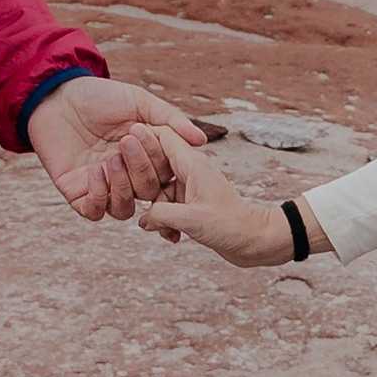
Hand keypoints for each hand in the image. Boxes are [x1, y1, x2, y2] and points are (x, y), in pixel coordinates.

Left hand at [27, 77, 206, 221]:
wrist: (56, 95)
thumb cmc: (99, 96)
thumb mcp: (139, 102)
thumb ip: (170, 120)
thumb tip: (201, 140)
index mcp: (146, 158)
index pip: (166, 176)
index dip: (167, 166)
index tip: (160, 142)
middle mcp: (127, 177)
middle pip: (148, 192)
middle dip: (141, 170)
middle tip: (127, 143)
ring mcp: (103, 187)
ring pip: (124, 208)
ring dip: (122, 186)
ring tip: (111, 158)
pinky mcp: (78, 194)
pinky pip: (94, 211)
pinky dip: (99, 196)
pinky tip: (95, 171)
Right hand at [137, 153, 308, 267]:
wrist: (256, 241)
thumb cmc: (231, 226)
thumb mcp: (191, 219)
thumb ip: (161, 214)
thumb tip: (143, 219)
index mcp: (192, 164)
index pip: (162, 135)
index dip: (140, 140)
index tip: (120, 152)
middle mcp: (190, 171)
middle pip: (154, 164)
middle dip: (141, 184)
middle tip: (136, 202)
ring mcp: (190, 188)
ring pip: (158, 190)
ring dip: (156, 212)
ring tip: (162, 230)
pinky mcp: (192, 205)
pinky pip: (168, 207)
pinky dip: (165, 221)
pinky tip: (171, 236)